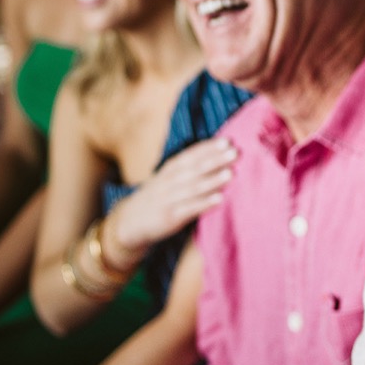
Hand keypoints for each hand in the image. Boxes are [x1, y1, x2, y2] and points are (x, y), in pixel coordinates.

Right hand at [108, 138, 236, 259]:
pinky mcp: (169, 217)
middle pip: (193, 168)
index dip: (207, 148)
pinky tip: (220, 199)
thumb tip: (217, 157)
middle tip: (235, 153)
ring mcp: (168, 199)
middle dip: (214, 160)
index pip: (190, 155)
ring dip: (212, 180)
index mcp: (169, 170)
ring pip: (192, 187)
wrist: (129, 223)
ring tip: (231, 174)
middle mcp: (168, 182)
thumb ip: (187, 169)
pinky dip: (204, 204)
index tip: (226, 141)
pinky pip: (188, 209)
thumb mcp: (167, 179)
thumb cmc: (157, 198)